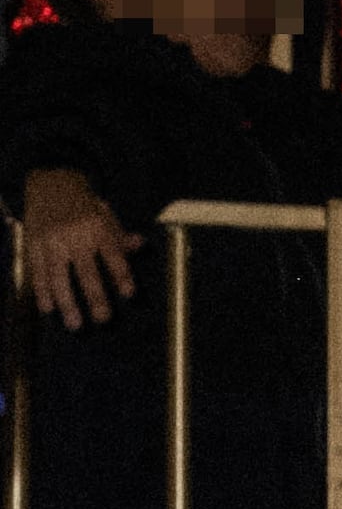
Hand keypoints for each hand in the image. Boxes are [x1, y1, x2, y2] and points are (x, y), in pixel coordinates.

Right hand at [22, 169, 133, 325]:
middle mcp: (74, 236)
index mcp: (97, 228)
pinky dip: (42, 292)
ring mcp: (51, 242)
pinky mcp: (33, 245)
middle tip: (103, 319)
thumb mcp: (107, 215)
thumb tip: (140, 245)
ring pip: (58, 277)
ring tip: (74, 325)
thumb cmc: (84, 205)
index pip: (113, 255)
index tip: (129, 294)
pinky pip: (37, 272)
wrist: (49, 183)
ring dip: (66, 303)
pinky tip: (48, 310)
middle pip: (86, 272)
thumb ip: (120, 235)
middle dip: (95, 297)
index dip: (122, 275)